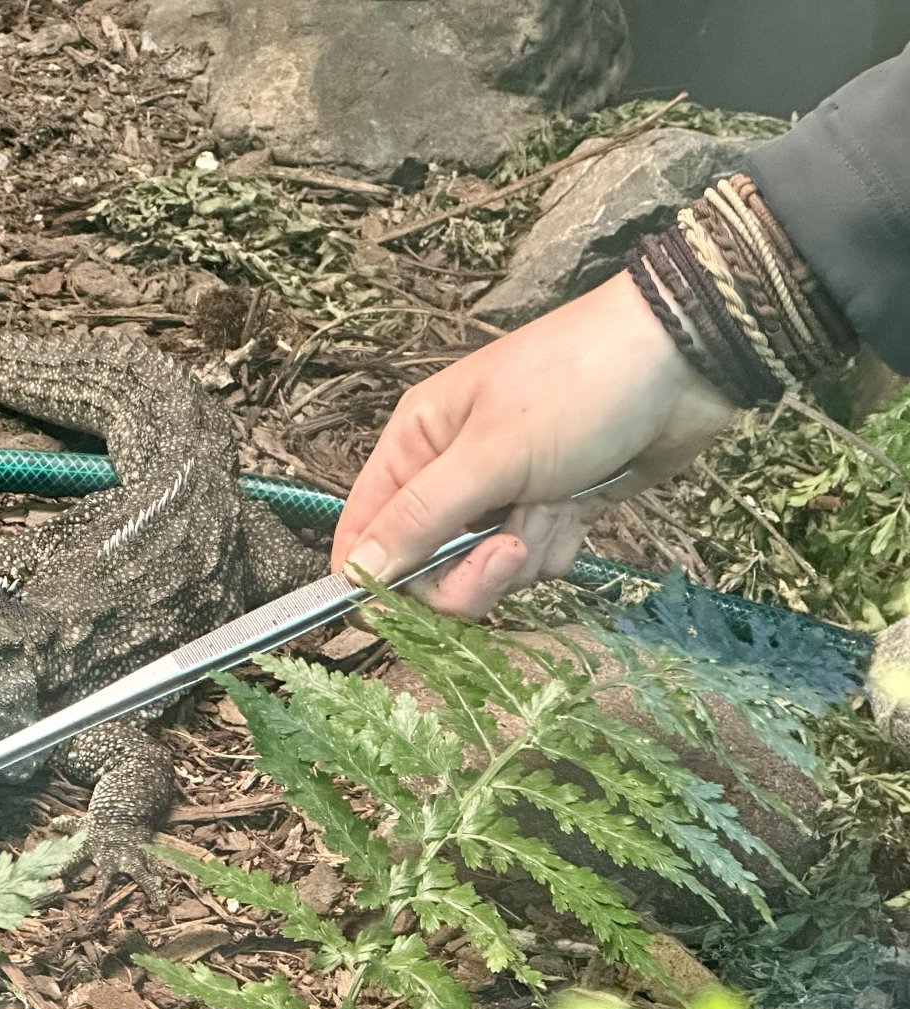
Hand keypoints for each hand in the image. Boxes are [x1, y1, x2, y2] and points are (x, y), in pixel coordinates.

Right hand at [332, 271, 735, 617]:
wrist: (683, 364)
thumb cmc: (576, 387)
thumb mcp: (490, 454)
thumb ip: (421, 519)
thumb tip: (354, 573)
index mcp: (417, 442)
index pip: (365, 527)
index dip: (371, 576)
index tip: (392, 615)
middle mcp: (450, 473)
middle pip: (426, 564)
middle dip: (468, 572)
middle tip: (510, 550)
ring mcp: (502, 494)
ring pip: (483, 570)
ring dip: (521, 557)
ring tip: (554, 512)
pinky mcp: (551, 510)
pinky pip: (532, 561)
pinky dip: (556, 548)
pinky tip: (579, 511)